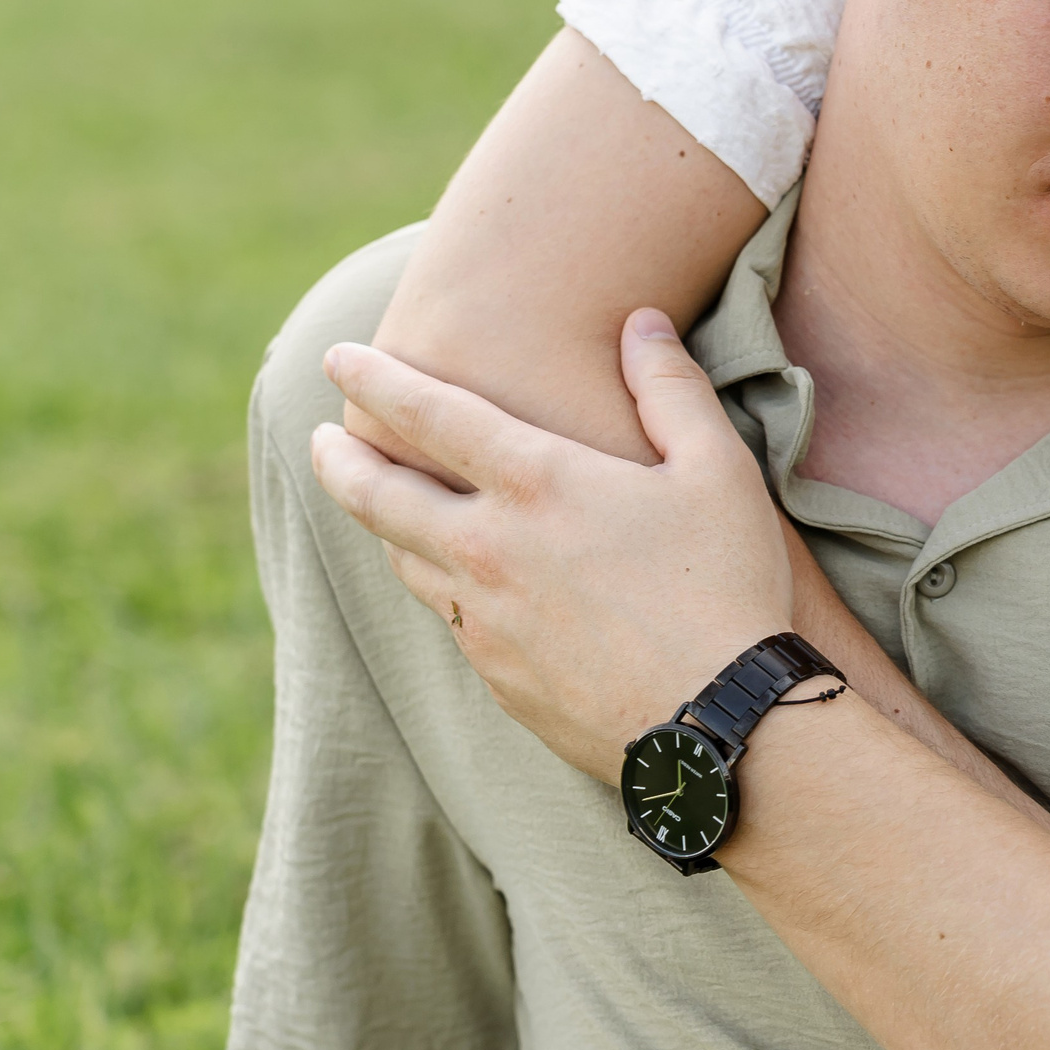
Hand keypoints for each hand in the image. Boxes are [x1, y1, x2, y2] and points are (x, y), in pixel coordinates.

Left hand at [308, 310, 794, 782]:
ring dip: (382, 525)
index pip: (427, 414)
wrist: (719, 726)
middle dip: (339, 458)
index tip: (337, 355)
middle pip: (376, 495)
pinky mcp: (498, 680)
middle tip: (322, 439)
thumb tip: (640, 322)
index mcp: (536, 483)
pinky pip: (452, 621)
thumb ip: (670, 388)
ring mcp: (484, 622)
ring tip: (382, 505)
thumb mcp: (718, 469)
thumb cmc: (727, 586)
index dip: (375, 379)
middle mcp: (488, 549)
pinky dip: (441, 588)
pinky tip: (460, 587)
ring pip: (404, 561)